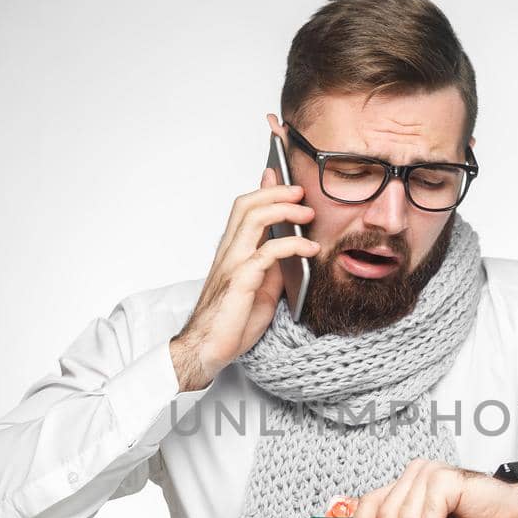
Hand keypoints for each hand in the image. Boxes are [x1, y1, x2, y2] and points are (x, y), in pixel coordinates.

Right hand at [169, 113, 318, 391]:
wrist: (207, 351)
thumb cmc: (233, 320)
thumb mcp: (264, 286)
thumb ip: (275, 262)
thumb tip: (296, 245)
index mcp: (233, 250)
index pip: (246, 205)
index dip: (264, 184)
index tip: (282, 166)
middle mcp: (229, 251)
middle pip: (248, 204)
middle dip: (277, 192)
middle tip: (302, 193)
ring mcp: (232, 265)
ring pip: (252, 220)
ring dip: (283, 211)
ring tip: (308, 215)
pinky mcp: (239, 283)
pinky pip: (265, 254)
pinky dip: (291, 246)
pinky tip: (309, 249)